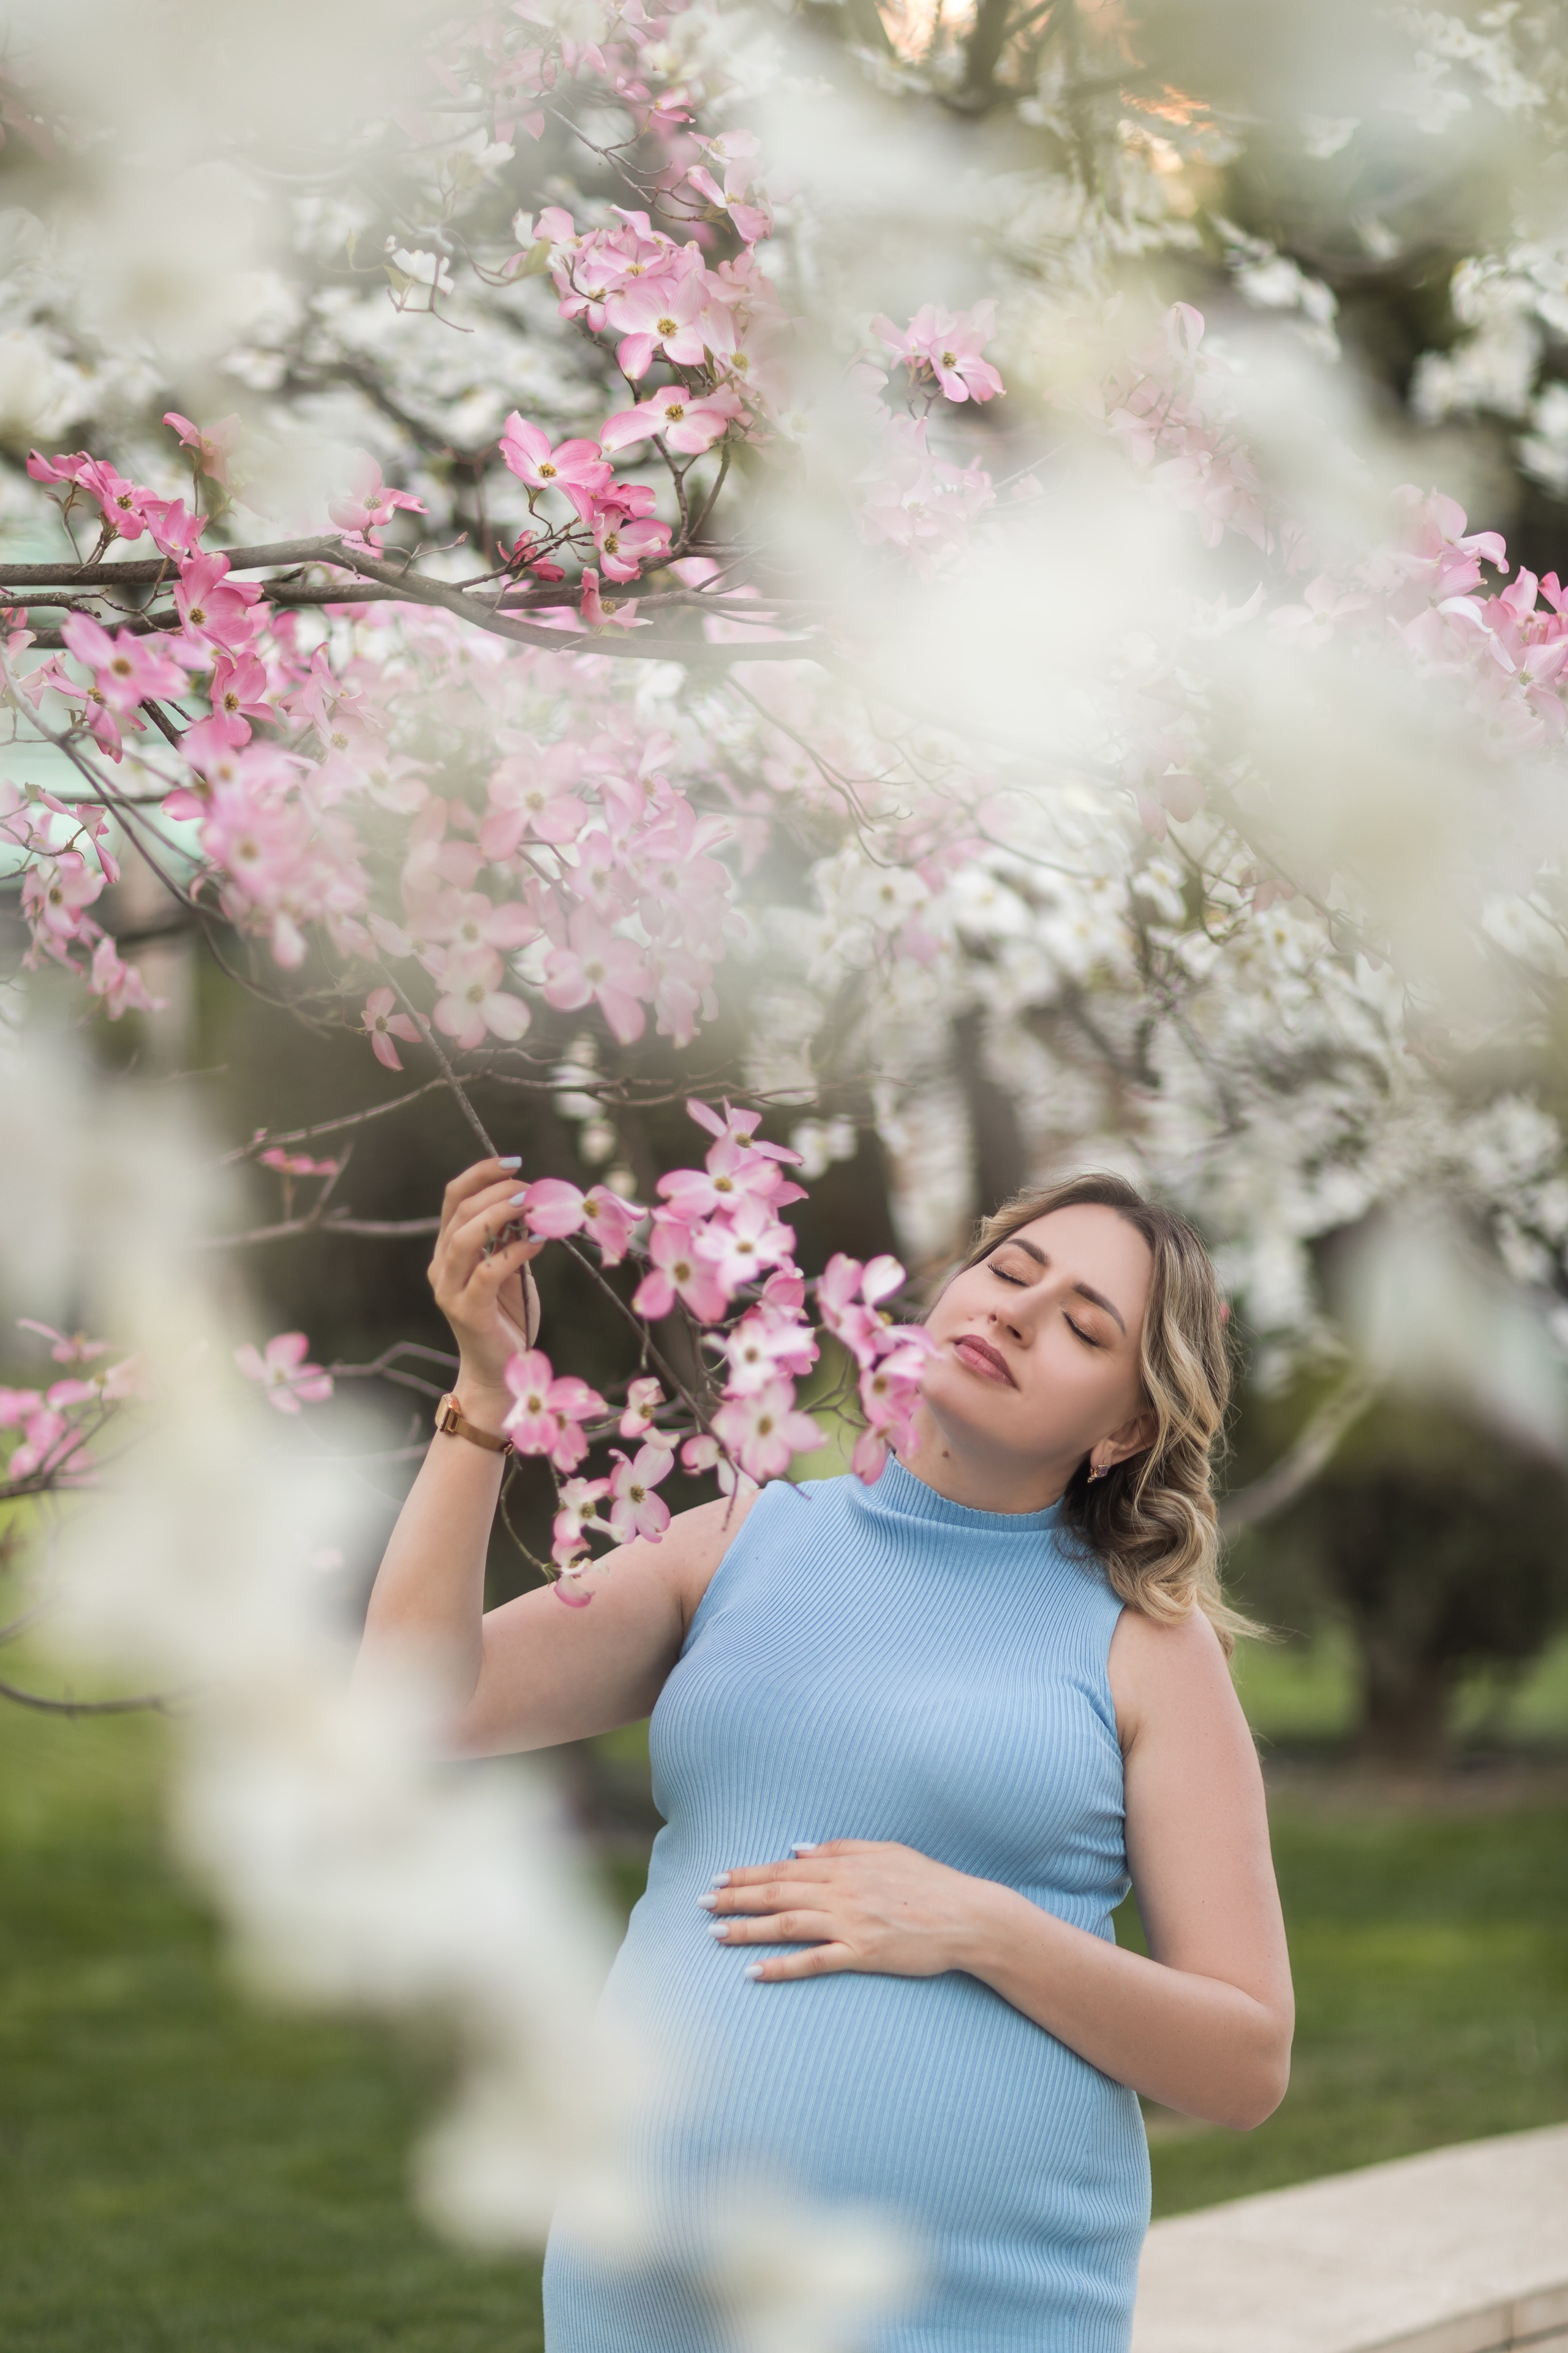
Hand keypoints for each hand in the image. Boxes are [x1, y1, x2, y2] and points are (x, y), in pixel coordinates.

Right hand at [428, 1158, 544, 1420]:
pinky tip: (539, 1243)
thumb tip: (534, 1202)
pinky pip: (488, 1272)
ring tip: (530, 1205)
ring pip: (465, 1238)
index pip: (453, 1199)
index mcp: (447, 1250)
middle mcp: (441, 1266)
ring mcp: (449, 1290)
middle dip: (494, 1192)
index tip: (512, 1162)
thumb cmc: (506, 1316)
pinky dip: (515, 1252)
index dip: (479, 1174)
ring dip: (499, 1215)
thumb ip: (512, 1238)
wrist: (496, 1373)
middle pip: (459, 1213)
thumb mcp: (510, 1269)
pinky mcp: (467, 1311)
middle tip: (528, 1186)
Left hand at [698, 1839, 993, 1982]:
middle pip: (777, 1894)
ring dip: (747, 1929)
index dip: (747, 1874)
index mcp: (844, 1865)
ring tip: (716, 1935)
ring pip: (787, 1925)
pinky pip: (814, 1962)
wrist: (966, 1916)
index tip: (718, 1878)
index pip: (784, 1869)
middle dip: (735, 1898)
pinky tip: (754, 1972)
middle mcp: (842, 1892)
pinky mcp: (863, 1954)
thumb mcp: (884, 1850)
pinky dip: (782, 1966)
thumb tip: (794, 1849)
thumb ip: (838, 1848)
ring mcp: (851, 1924)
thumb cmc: (928, 1882)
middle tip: (701, 1904)